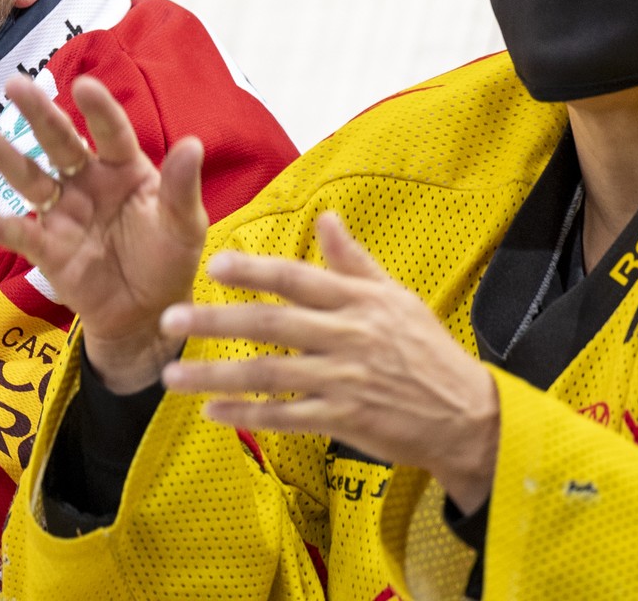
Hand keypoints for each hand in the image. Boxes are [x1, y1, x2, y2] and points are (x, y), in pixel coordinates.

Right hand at [0, 74, 208, 393]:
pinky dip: (0, 226)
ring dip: (7, 158)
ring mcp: (64, 214)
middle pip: (61, 143)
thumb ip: (182, 189)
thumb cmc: (168, 260)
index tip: (83, 85)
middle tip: (15, 84)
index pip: (111, 132)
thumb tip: (193, 144)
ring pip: (32, 179)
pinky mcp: (48, 249)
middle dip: (38, 114)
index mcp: (125, 169)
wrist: (147, 315)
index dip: (98, 109)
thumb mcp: (184, 226)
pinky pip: (22, 235)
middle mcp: (89, 183)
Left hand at [159, 213, 500, 511]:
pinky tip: (212, 413)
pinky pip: (286, 417)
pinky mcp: (344, 420)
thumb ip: (353, 261)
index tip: (212, 264)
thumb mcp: (397, 298)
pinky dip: (247, 416)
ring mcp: (344, 380)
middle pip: (271, 325)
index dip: (254, 271)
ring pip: (269, 375)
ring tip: (172, 377)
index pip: (297, 279)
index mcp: (359, 301)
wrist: (467, 416)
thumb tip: (326, 216)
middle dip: (215, 321)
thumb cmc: (427, 351)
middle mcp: (348, 337)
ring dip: (216, 376)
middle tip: (169, 319)